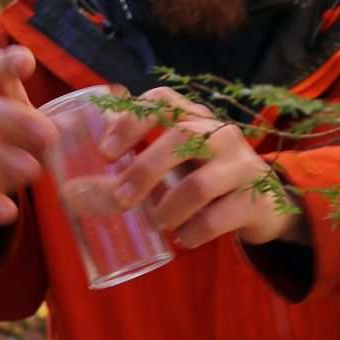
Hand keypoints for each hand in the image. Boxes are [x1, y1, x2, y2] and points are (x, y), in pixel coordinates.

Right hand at [0, 48, 55, 262]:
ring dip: (0, 158)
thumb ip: (70, 123)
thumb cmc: (14, 148)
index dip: (7, 63)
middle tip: (48, 135)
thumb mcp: (38, 133)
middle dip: (13, 118)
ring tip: (33, 171)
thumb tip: (117, 110)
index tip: (27, 60)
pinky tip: (8, 211)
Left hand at [97, 87, 308, 251]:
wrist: (267, 204)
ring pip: (200, 183)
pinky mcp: (255, 200)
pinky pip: (219, 217)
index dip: (131, 120)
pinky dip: (193, 232)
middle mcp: (221, 133)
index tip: (105, 152)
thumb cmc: (206, 178)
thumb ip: (132, 168)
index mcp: (195, 117)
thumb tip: (72, 192)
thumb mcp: (175, 164)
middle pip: (180, 138)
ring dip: (169, 208)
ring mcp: (242, 166)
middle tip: (120, 199)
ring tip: (158, 223)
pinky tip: (183, 239)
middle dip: (144, 170)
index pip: (163, 100)